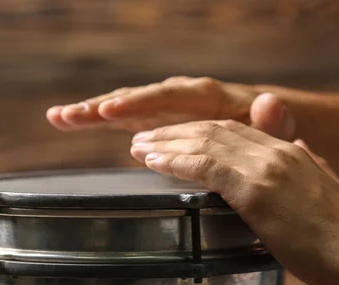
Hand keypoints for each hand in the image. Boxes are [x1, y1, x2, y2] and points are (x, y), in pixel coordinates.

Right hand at [46, 76, 295, 140]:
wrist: (272, 130)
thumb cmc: (274, 132)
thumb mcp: (280, 129)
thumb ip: (274, 121)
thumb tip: (270, 102)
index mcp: (210, 99)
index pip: (171, 98)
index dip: (141, 105)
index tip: (111, 112)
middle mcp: (183, 98)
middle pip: (139, 98)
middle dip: (104, 106)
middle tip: (70, 115)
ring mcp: (168, 110)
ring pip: (127, 108)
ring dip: (93, 112)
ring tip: (58, 116)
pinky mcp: (160, 123)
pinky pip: (127, 121)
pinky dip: (101, 121)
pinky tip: (73, 122)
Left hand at [129, 119, 338, 284]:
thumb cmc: (338, 235)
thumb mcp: (321, 187)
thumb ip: (304, 164)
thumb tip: (294, 147)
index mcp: (288, 150)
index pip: (232, 129)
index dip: (196, 130)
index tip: (170, 136)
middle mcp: (275, 150)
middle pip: (212, 129)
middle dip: (173, 132)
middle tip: (142, 139)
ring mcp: (264, 167)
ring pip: (204, 141)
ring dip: (165, 142)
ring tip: (137, 147)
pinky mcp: (254, 189)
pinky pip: (205, 166)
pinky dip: (175, 160)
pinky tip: (153, 161)